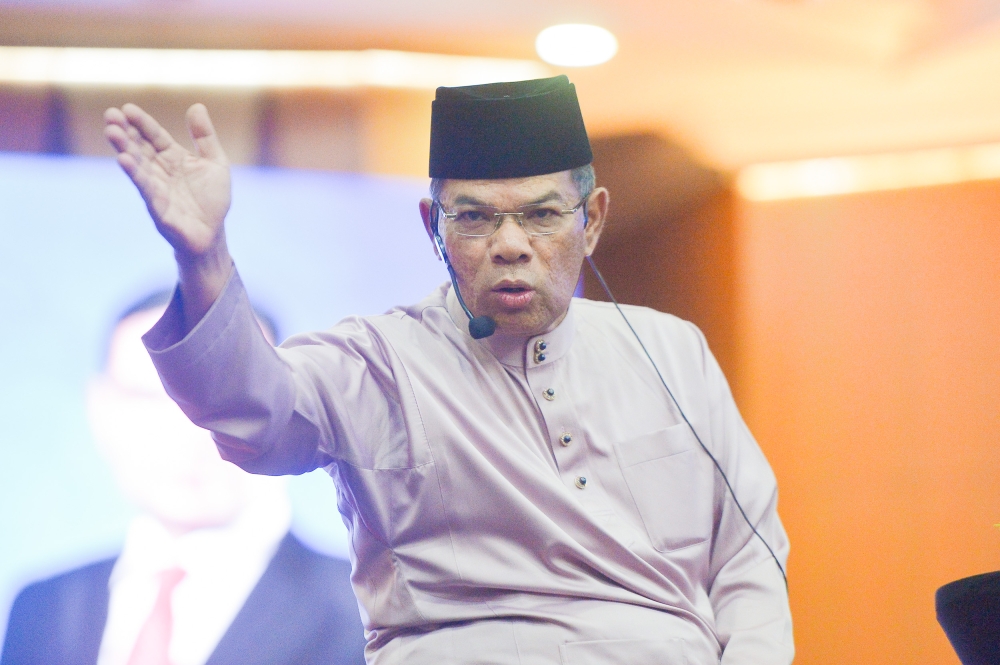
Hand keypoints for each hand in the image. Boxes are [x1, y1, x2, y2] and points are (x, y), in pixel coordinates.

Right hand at [104, 103, 230, 259]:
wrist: (213, 234)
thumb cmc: (213, 199)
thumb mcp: (216, 163)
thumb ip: (205, 137)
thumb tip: (196, 106)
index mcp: (173, 158)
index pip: (154, 136)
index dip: (142, 123)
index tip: (127, 108)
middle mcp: (160, 170)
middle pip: (140, 147)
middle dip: (125, 131)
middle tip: (110, 114)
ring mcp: (156, 188)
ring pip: (138, 165)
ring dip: (124, 149)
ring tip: (111, 132)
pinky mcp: (157, 207)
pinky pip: (145, 188)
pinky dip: (135, 174)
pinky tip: (123, 160)